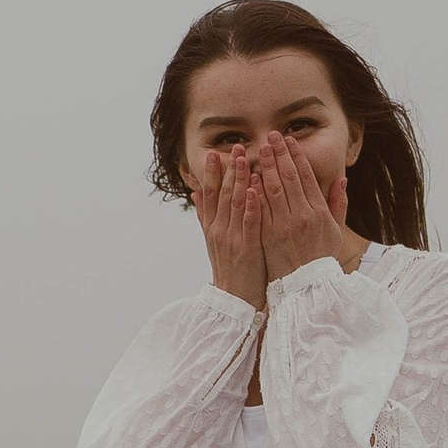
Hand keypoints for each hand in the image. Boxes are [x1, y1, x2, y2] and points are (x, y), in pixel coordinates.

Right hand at [190, 144, 269, 309]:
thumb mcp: (213, 241)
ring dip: (239, 180)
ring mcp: (231, 238)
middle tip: (234, 147)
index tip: (214, 153)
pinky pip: (247, 223)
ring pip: (234, 204)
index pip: (209, 194)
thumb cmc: (230, 269)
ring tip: (244, 159)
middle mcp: (218, 230)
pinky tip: (252, 190)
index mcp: (212, 227)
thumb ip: (205, 216)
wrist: (234, 300)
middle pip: (221, 194)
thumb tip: (195, 194)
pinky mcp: (245, 248)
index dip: (211, 173)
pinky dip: (249, 206)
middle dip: (228, 170)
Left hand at [250, 130, 347, 279]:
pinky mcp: (268, 235)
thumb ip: (339, 204)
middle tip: (271, 136)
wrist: (306, 287)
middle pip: (287, 177)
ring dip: (266, 166)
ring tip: (259, 149)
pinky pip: (260, 208)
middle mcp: (301, 215)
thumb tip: (342, 180)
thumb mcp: (336, 231)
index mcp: (318, 212)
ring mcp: (283, 225)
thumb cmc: (321, 258)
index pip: (305, 176)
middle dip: (279, 154)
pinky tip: (249, 176)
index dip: (296, 156)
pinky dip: (254, 190)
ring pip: (272, 189)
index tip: (289, 140)